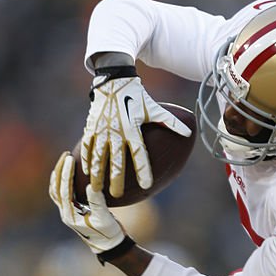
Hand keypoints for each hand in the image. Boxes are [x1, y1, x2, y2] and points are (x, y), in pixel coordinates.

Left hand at [49, 152, 125, 253]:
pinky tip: (71, 173)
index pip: (64, 190)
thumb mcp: (105, 218)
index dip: (66, 173)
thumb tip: (90, 185)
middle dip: (60, 170)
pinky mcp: (73, 210)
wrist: (109, 246)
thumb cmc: (108, 233)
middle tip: (66, 155)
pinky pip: (63, 193)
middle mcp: (65, 213)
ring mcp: (68, 212)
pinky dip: (64, 181)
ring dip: (59, 175)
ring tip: (65, 160)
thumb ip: (97, 202)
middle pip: (56, 188)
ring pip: (57, 191)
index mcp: (70, 215)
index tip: (70, 158)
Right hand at [82, 75, 190, 196]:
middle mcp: (116, 132)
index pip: (140, 153)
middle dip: (116, 179)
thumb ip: (170, 122)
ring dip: (97, 174)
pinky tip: (86, 172)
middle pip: (116, 160)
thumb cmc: (137, 96)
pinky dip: (86, 160)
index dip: (144, 170)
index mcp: (133, 129)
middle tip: (117, 196)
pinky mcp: (91, 127)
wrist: (114, 80)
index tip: (146, 185)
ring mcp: (102, 130)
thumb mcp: (154, 108)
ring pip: (98, 156)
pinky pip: (87, 146)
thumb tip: (189, 133)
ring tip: (97, 190)